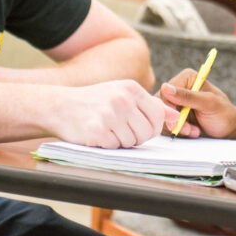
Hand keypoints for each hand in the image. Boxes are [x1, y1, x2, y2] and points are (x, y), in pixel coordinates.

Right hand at [47, 79, 172, 148]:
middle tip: (122, 130)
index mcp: (131, 88)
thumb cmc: (95, 101)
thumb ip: (150, 104)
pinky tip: (98, 133)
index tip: (144, 128)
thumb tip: (175, 116)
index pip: (158, 114)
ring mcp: (110, 115)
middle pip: (147, 131)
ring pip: (132, 141)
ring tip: (108, 129)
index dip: (154, 127)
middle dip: (137, 136)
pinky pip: (115, 147)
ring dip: (121, 141)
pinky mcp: (98, 131)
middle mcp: (122, 100)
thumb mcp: (123, 94)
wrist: (60, 106)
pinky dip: (108, 144)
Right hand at [159, 68, 235, 139]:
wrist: (229, 129)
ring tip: (194, 131)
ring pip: (163, 117)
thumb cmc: (224, 114)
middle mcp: (179, 88)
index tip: (180, 119)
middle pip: (161, 105)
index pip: (165, 91)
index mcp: (187, 78)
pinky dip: (178, 132)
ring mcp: (175, 103)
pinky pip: (166, 125)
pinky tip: (192, 132)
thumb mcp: (209, 104)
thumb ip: (188, 96)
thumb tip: (165, 88)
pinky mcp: (175, 116)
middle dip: (174, 120)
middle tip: (189, 129)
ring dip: (178, 128)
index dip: (170, 107)